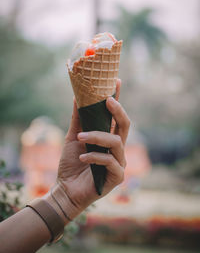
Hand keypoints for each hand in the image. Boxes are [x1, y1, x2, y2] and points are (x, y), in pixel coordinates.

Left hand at [56, 79, 129, 218]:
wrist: (65, 189)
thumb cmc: (71, 164)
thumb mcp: (73, 137)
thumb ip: (78, 119)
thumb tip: (77, 96)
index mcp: (108, 138)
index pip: (116, 116)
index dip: (118, 99)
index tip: (116, 82)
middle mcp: (117, 148)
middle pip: (125, 125)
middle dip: (118, 110)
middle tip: (107, 100)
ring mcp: (119, 162)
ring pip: (116, 142)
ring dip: (97, 137)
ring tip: (80, 137)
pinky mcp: (117, 176)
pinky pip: (110, 161)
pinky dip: (94, 156)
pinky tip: (82, 158)